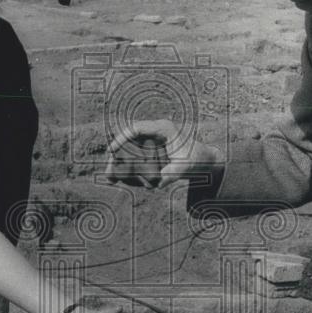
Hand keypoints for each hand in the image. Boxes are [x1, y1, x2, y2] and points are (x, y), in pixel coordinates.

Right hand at [104, 119, 221, 187]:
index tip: (111, 151)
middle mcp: (154, 132)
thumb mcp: (186, 168)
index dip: (121, 138)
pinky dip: (127, 168)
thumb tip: (158, 184)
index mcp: (163, 128)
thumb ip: (173, 174)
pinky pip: (134, 157)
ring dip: (119, 164)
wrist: (203, 160)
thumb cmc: (196, 160)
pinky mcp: (150, 150)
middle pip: (128, 141)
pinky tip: (119, 179)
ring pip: (128, 150)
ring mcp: (151, 141)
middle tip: (108, 173)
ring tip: (110, 179)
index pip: (136, 128)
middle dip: (116, 157)